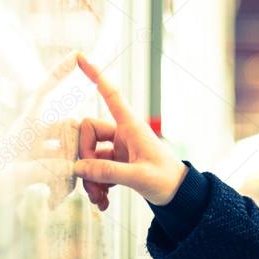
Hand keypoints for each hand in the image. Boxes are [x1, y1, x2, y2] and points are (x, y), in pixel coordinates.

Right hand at [73, 53, 187, 209]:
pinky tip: (103, 201)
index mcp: (132, 127)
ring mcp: (118, 149)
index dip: (96, 76)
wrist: (180, 197)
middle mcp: (122, 134)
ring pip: (88, 155)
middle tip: (90, 182)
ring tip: (98, 197)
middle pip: (87, 131)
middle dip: (83, 158)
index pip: (111, 96)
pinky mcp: (116, 164)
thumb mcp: (140, 177)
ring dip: (89, 177)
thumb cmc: (168, 181)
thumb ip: (109, 172)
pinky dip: (96, 185)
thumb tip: (79, 168)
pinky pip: (95, 170)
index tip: (81, 56)